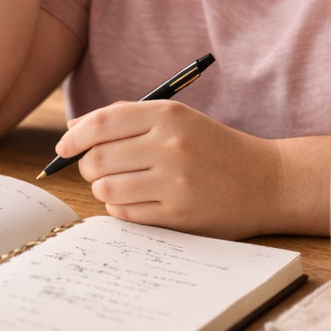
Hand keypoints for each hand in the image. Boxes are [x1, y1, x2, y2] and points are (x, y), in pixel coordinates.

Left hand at [55, 100, 285, 238]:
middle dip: (85, 166)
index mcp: (168, 115)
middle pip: (97, 159)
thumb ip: (126, 118)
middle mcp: (170, 146)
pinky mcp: (179, 216)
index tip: (64, 146)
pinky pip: (126, 214)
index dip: (74, 137)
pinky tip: (134, 201)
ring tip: (117, 185)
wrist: (266, 181)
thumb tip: (73, 128)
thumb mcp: (177, 119)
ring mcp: (175, 183)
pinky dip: (120, 209)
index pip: (102, 123)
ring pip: (107, 189)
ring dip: (102, 189)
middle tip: (93, 170)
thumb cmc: (213, 147)